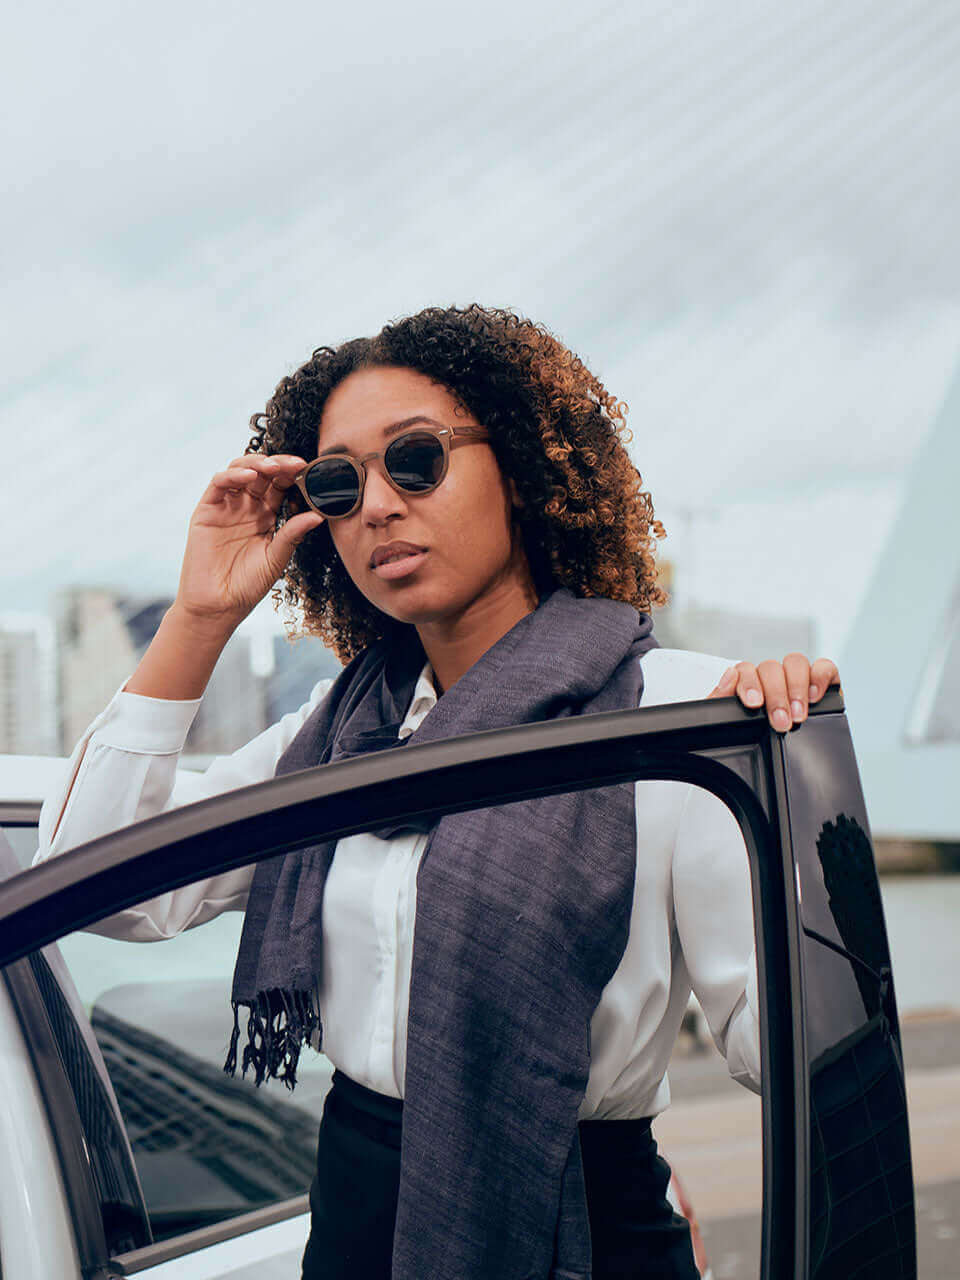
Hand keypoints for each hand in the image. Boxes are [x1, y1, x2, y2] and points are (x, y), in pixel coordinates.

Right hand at [174, 454, 324, 630]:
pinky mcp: (207, 510)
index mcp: (266, 516)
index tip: (310, 471)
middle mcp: (247, 507)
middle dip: (279, 465)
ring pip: (240, 471)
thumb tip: (318, 516)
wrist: (217, 606)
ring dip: (257, 463)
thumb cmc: (247, 585)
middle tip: (295, 464)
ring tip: (273, 467)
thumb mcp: (276, 558)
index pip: (281, 486)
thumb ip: (292, 534)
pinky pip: (219, 484)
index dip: (293, 475)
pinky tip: (249, 476)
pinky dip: (233, 475)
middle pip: (263, 474)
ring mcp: (226, 506)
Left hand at [708, 655, 840, 732]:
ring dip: (796, 688)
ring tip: (798, 715)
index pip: (745, 670)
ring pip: (795, 663)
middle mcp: (771, 679)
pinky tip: (815, 696)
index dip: (749, 682)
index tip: (754, 704)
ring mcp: (797, 679)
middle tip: (780, 722)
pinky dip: (820, 677)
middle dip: (776, 695)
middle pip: (771, 668)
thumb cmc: (750, 741)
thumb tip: (730, 675)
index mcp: (747, 685)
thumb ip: (719, 700)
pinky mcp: (822, 684)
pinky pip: (824, 668)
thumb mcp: (728, 727)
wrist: (779, 769)